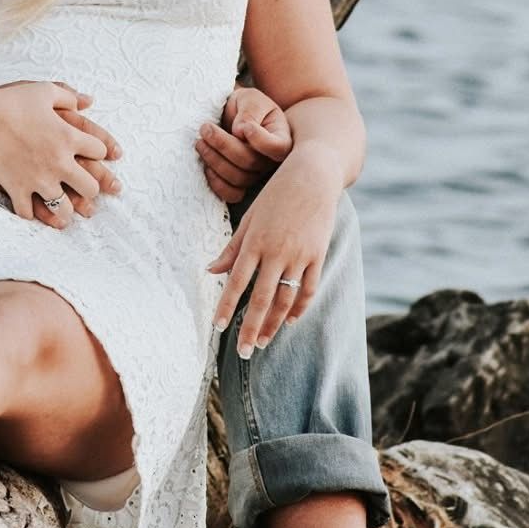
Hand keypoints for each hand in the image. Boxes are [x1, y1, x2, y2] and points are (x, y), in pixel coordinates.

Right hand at [0, 81, 121, 227]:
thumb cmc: (10, 100)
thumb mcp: (43, 91)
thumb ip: (69, 95)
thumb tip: (87, 102)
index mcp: (69, 136)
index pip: (100, 152)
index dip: (101, 151)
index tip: (95, 154)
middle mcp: (59, 162)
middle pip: (89, 188)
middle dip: (91, 190)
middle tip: (87, 192)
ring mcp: (38, 179)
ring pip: (64, 209)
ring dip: (67, 211)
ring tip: (66, 214)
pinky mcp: (17, 189)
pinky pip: (29, 212)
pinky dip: (32, 214)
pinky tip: (34, 212)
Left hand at [196, 84, 292, 202]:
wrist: (232, 113)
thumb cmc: (246, 105)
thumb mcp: (251, 98)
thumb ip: (250, 111)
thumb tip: (240, 132)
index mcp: (281, 138)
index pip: (279, 148)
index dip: (261, 141)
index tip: (243, 127)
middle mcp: (270, 160)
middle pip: (251, 162)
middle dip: (223, 145)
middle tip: (205, 128)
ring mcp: (256, 174)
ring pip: (238, 178)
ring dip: (214, 160)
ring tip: (200, 142)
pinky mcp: (239, 183)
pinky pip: (232, 194)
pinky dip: (216, 183)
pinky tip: (206, 165)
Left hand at [205, 146, 339, 354]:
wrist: (313, 175)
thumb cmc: (276, 195)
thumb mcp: (250, 217)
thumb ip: (232, 247)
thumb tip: (211, 271)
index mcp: (255, 241)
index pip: (237, 281)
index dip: (226, 306)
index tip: (217, 327)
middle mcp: (276, 252)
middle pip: (261, 299)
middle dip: (250, 328)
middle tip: (243, 352)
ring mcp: (299, 256)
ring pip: (285, 300)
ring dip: (273, 324)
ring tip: (263, 343)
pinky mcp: (317, 256)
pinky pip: (308, 290)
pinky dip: (299, 308)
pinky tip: (288, 322)